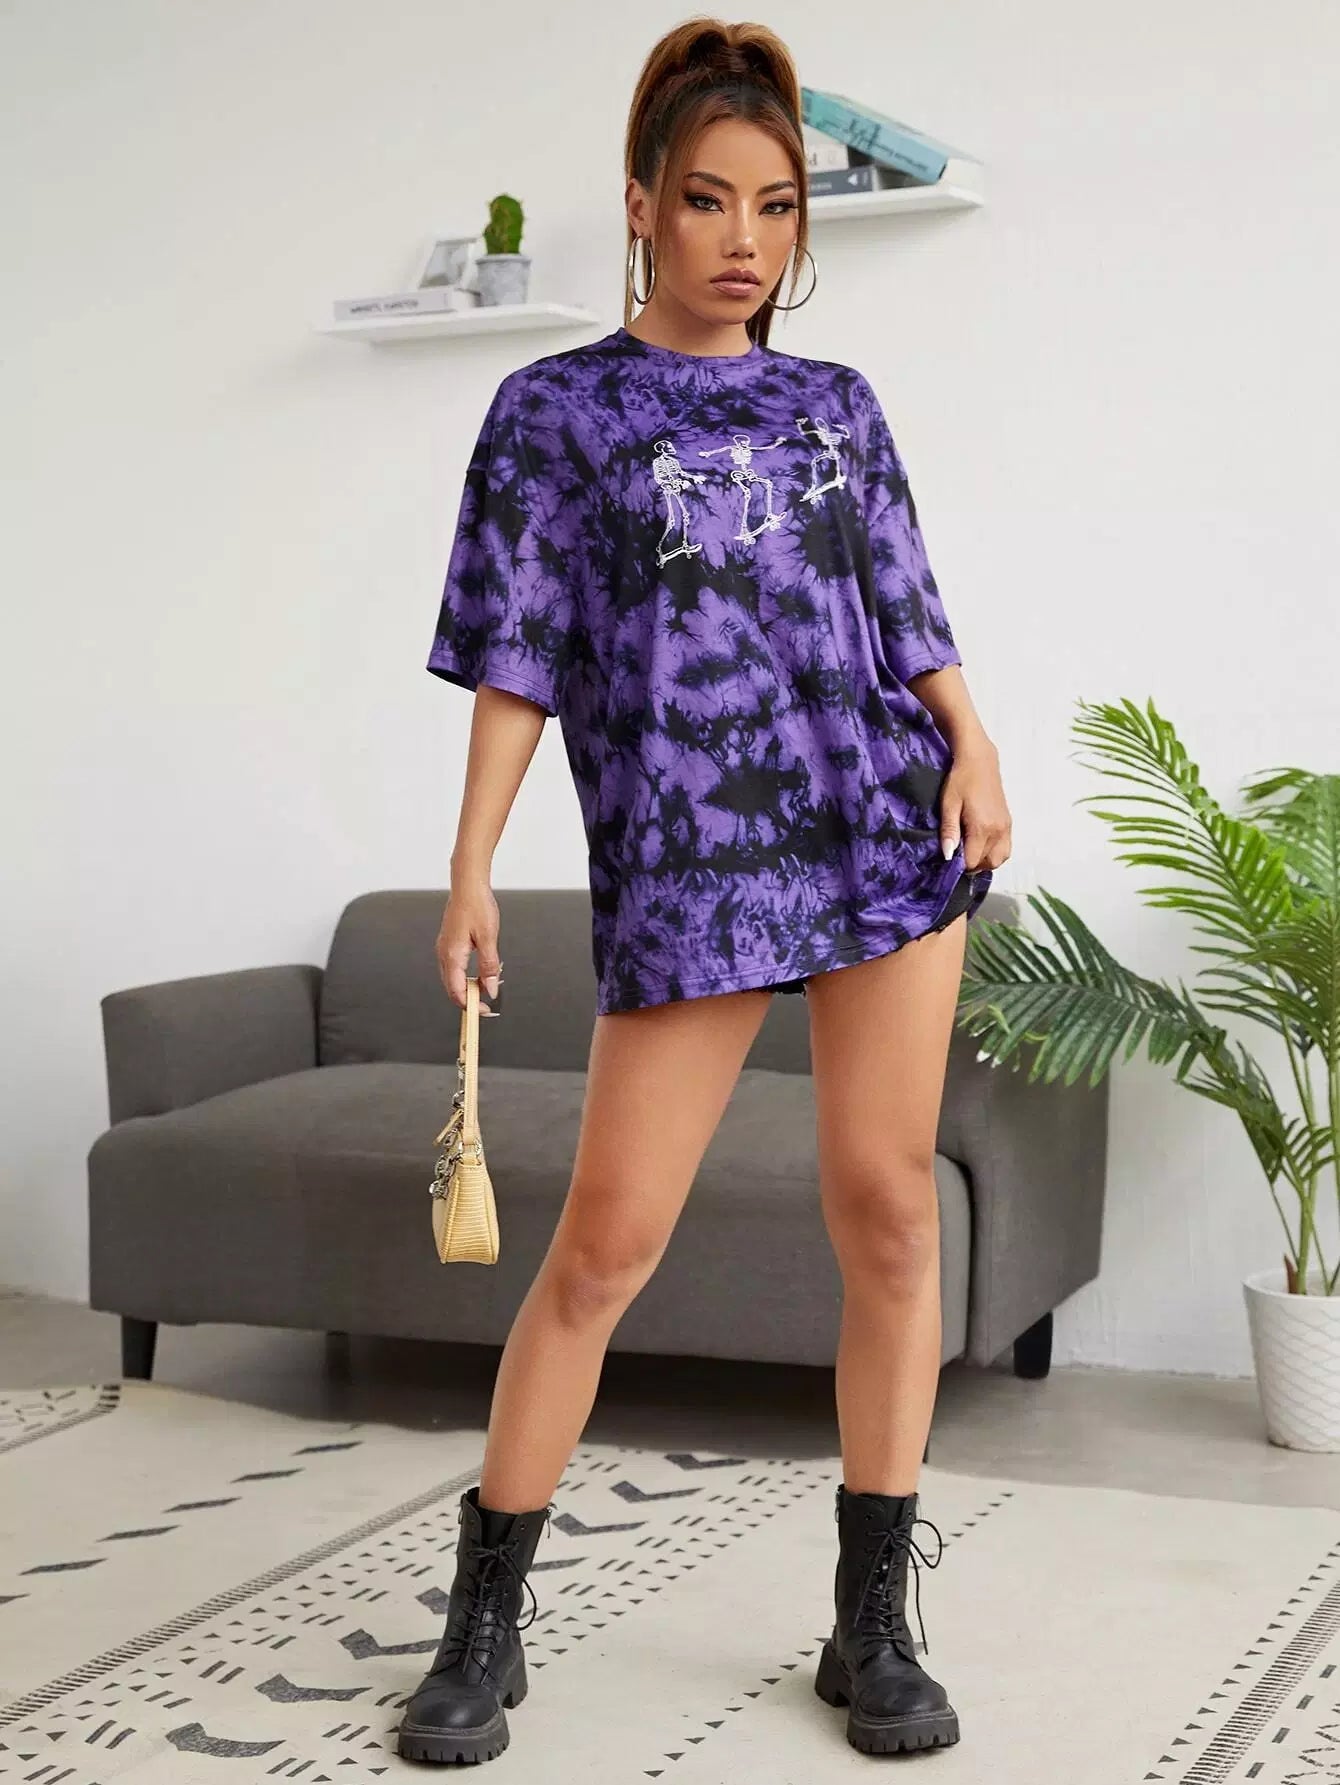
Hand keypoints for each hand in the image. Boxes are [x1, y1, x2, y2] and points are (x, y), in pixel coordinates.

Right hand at [436, 881, 501, 1010]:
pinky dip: (465, 976)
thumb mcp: (488, 938)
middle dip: (469, 1000)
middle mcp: (443, 954)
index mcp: (452, 956)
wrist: (467, 885)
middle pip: (452, 988)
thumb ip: (488, 966)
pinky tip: (478, 973)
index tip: (484, 1011)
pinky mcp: (447, 944)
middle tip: (487, 1003)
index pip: (457, 992)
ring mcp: (443, 949)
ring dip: (467, 988)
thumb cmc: (477, 906)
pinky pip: (453, 968)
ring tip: (486, 987)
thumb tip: (490, 988)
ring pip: (452, 978)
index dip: (470, 1005)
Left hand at [939, 739, 1010, 872]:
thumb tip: (948, 856)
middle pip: (987, 864)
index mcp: (983, 828)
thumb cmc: (960, 780)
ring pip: (999, 859)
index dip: (958, 864)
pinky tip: (980, 844)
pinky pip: (1005, 848)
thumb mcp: (949, 805)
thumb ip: (949, 831)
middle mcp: (998, 831)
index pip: (972, 861)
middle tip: (957, 854)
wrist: (980, 761)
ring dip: (984, 861)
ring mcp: (1006, 827)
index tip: (948, 856)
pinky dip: (994, 853)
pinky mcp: (1008, 823)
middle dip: (972, 865)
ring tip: (968, 850)